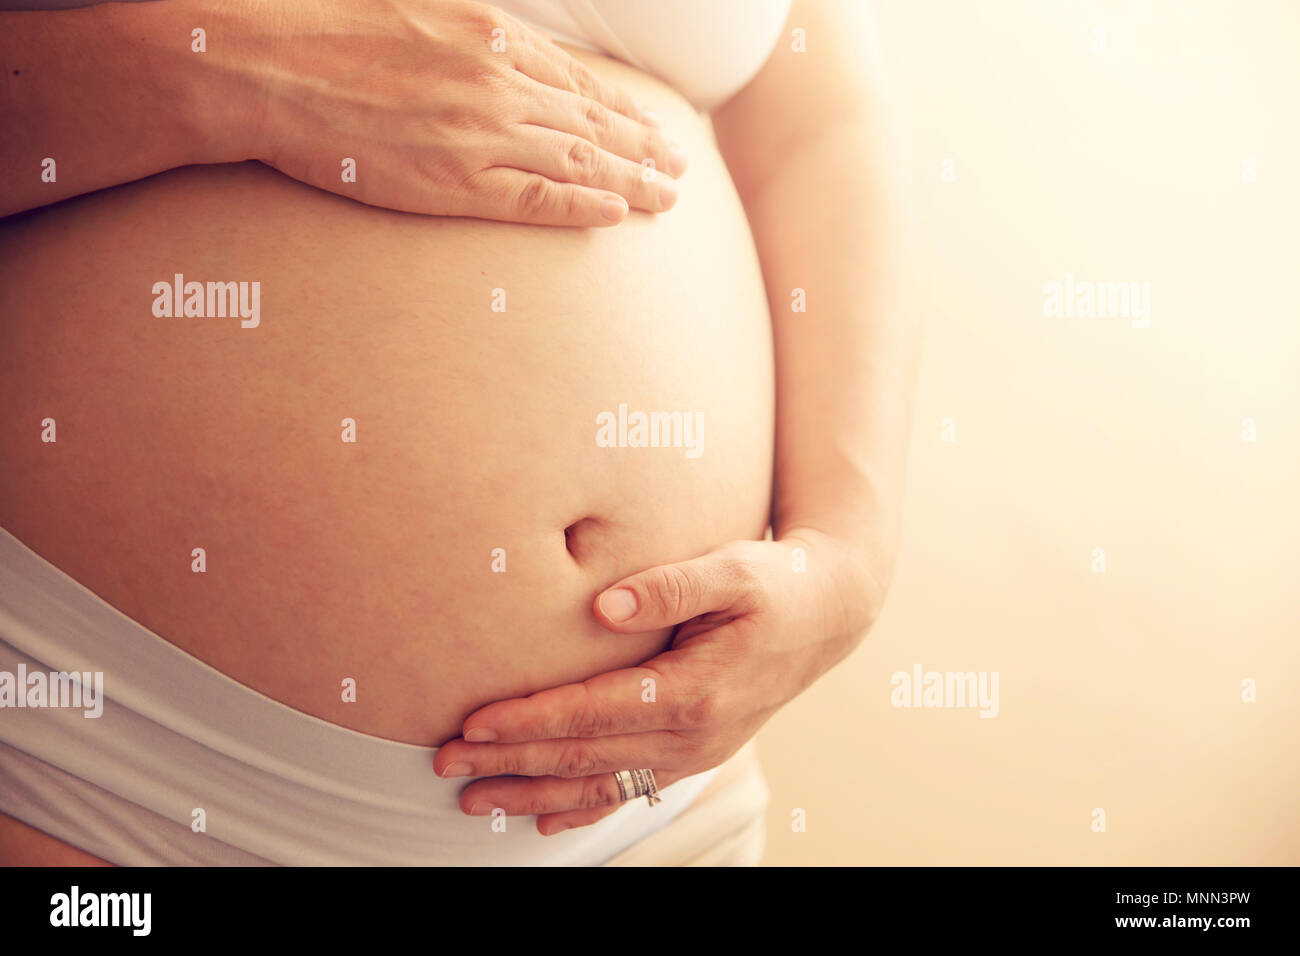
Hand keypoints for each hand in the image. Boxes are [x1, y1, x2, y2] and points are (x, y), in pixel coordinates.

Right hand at [233, 0, 684, 223]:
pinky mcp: (454, 180)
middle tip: (680, 167)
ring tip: (667, 196)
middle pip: (591, 120)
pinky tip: (617, 214)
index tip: (654, 126)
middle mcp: (498, 82)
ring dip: (631, 179)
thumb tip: (500, 46)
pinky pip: (535, 197)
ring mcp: (480, 133)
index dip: (623, 108)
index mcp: (489, 37)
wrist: (267, 62)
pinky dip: (582, 204)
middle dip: (643, 145)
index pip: (577, 80)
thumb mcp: (416, 9)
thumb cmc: (327, 30)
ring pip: (578, 159)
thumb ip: (469, 33)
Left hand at [434, 529, 884, 833]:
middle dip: (509, 762)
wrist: (829, 614)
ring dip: (531, 794)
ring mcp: (693, 753)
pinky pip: (628, 792)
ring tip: (471, 800)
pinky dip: (581, 808)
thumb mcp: (734, 569)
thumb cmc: (776, 584)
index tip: (472, 723)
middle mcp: (691, 735)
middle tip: (444, 763)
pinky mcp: (693, 754)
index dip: (529, 722)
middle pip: (582, 757)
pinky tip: (541, 819)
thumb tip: (602, 605)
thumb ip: (670, 585)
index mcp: (694, 690)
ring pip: (597, 784)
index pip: (592, 713)